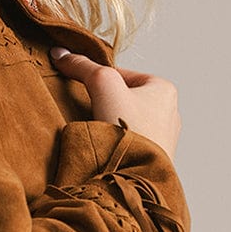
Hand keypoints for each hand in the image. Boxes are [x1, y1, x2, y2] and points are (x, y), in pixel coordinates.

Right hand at [49, 48, 180, 160]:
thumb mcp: (102, 85)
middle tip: (88, 111)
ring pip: (126, 120)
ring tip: (97, 131)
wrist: (135, 177)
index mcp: (165, 89)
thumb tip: (61, 54)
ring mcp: (163, 138)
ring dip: (109, 123)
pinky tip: (105, 147)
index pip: (122, 74)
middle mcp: (169, 112)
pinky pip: (129, 141)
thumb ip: (82, 66)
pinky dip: (115, 142)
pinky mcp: (154, 158)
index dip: (98, 79)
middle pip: (124, 97)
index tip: (83, 90)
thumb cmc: (128, 128)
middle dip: (104, 103)